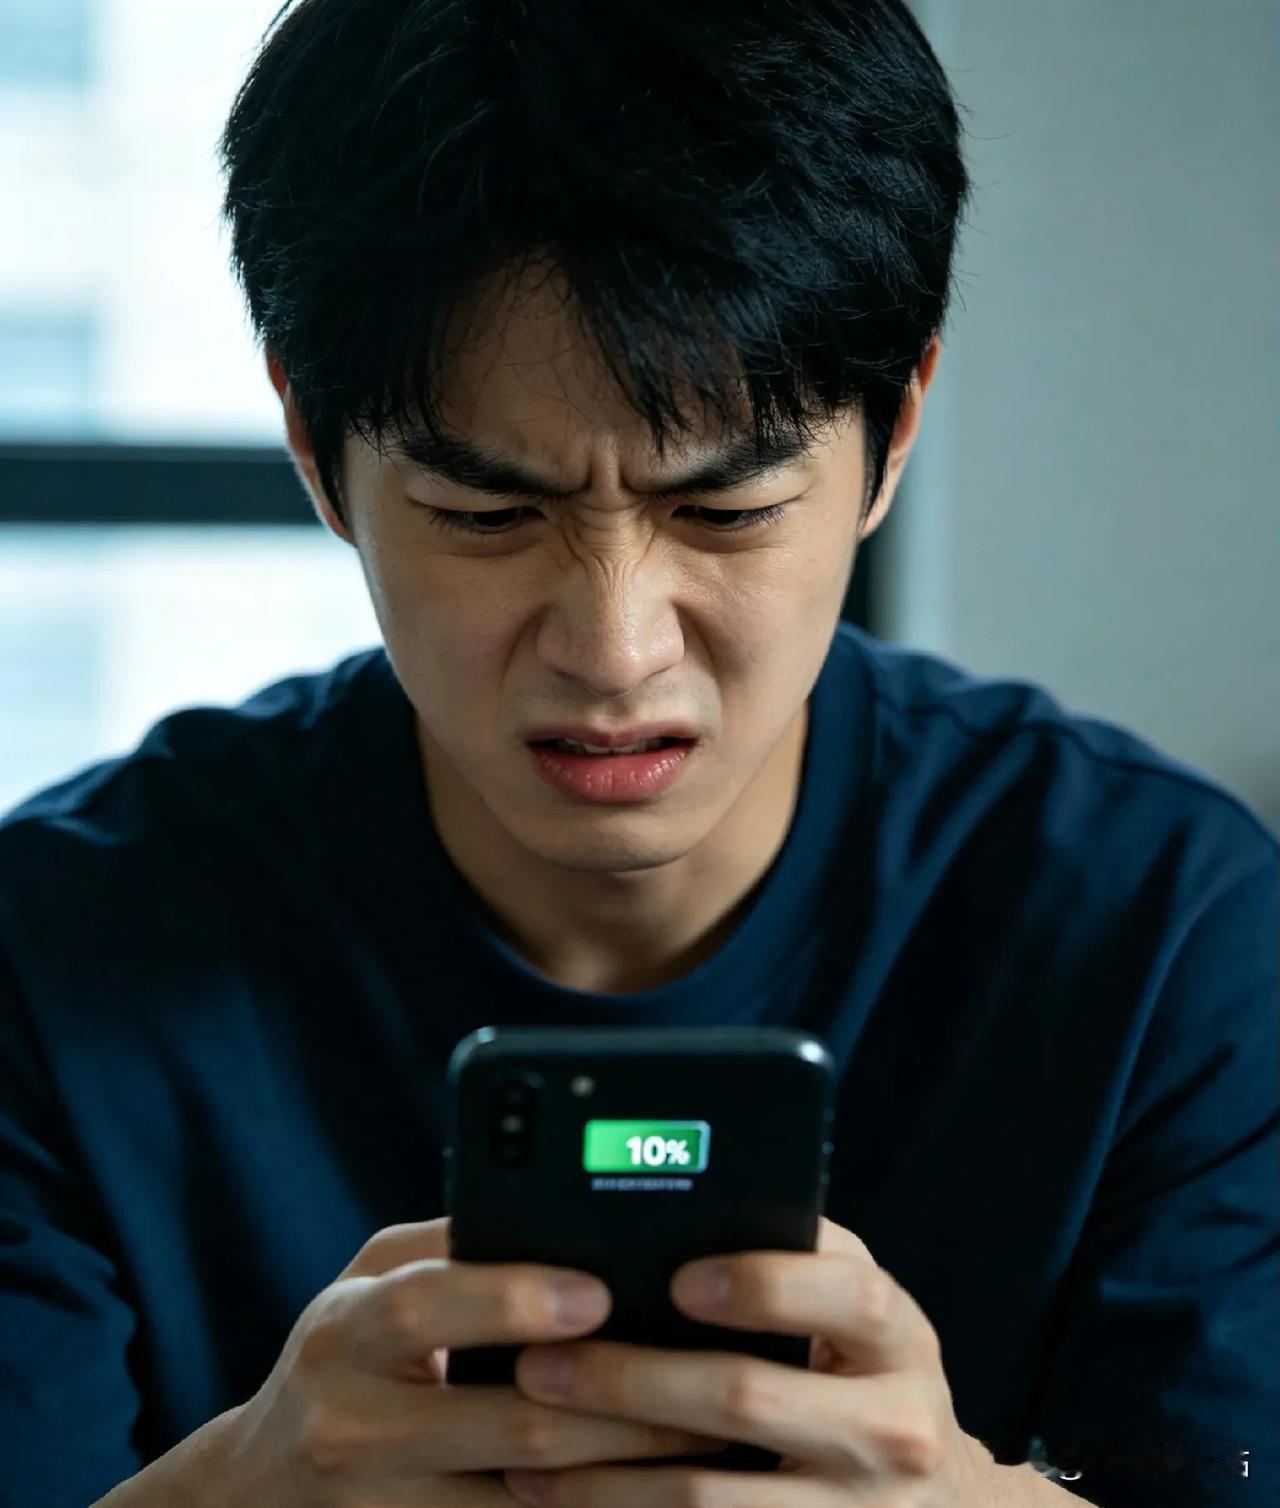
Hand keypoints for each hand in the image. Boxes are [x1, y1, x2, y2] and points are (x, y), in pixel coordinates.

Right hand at [224, 1218, 726, 1503]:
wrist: (257, 1490)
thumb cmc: (341, 1356)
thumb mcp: (370, 1281)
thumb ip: (451, 1244)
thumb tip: (555, 1208)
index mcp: (344, 1332)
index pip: (428, 1306)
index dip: (514, 1297)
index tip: (599, 1293)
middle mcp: (352, 1428)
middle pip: (511, 1423)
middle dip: (620, 1404)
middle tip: (702, 1377)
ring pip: (532, 1503)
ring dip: (626, 1475)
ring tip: (706, 1440)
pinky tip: (649, 1493)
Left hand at [503, 1216, 997, 1505]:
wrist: (940, 1504)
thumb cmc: (868, 1372)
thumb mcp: (856, 1311)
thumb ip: (796, 1255)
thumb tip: (687, 1206)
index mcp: (900, 1341)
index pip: (849, 1298)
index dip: (763, 1284)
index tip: (678, 1279)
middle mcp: (893, 1432)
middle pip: (748, 1399)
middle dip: (631, 1379)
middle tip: (541, 1364)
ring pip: (707, 1497)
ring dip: (603, 1473)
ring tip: (526, 1445)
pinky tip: (565, 1502)